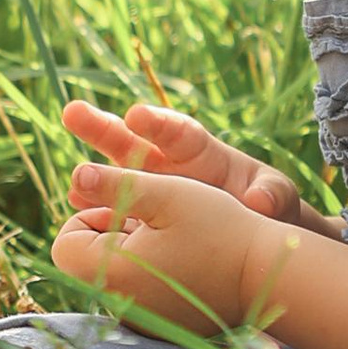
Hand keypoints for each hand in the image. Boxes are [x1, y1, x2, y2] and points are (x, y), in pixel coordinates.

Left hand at [51, 169, 271, 334]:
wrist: (268, 276)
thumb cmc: (218, 227)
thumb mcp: (165, 194)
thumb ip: (115, 183)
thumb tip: (75, 173)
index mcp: (113, 276)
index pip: (66, 243)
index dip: (91, 215)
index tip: (132, 209)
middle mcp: (122, 309)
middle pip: (88, 261)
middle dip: (112, 232)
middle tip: (155, 221)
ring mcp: (143, 323)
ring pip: (114, 275)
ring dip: (133, 250)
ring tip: (174, 238)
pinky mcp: (164, 329)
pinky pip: (137, 293)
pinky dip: (150, 272)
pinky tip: (184, 260)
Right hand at [63, 98, 309, 226]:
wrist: (254, 236)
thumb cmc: (264, 201)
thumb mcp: (277, 194)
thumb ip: (273, 192)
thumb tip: (259, 200)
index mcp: (198, 148)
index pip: (175, 131)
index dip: (156, 122)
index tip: (136, 116)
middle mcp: (164, 162)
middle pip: (130, 140)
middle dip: (101, 126)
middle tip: (73, 112)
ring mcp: (148, 189)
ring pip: (113, 174)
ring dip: (90, 174)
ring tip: (71, 179)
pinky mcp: (141, 215)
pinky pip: (115, 210)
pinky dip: (99, 209)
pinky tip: (80, 210)